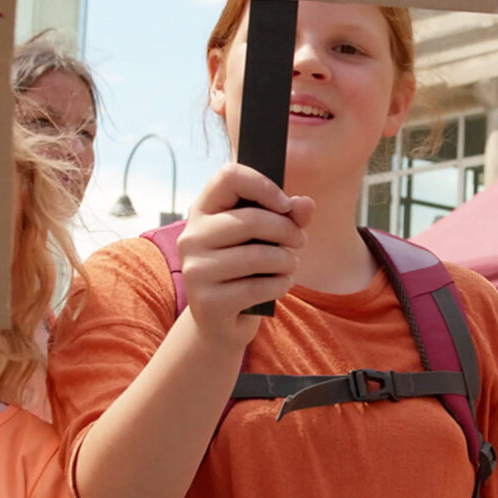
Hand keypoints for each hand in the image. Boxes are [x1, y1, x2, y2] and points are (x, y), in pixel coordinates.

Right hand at [174, 165, 314, 344]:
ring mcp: (195, 270)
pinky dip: (280, 285)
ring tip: (290, 265)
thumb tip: (305, 204)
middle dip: (287, 231)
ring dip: (287, 261)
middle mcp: (191, 237)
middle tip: (300, 241)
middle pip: (251, 220)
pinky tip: (281, 285)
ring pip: (257, 256)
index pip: (228, 176)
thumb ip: (287, 217)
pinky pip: (257, 287)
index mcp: (203, 210)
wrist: (221, 320)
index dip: (263, 185)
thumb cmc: (246, 269)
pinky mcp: (206, 301)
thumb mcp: (267, 238)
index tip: (285, 204)